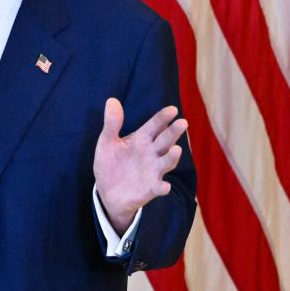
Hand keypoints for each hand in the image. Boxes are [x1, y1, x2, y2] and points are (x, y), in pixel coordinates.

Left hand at [93, 98, 187, 233]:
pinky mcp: (150, 189)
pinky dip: (162, 187)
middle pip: (165, 141)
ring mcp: (152, 171)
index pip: (154, 126)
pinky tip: (165, 186)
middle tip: (182, 123)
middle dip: (173, 132)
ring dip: (172, 157)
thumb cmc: (110, 163)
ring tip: (176, 149)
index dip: (162, 118)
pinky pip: (158, 188)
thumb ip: (112, 123)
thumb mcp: (107, 141)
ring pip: (166, 162)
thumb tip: (111, 100)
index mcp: (141, 139)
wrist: (107, 191)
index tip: (172, 110)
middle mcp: (151, 153)